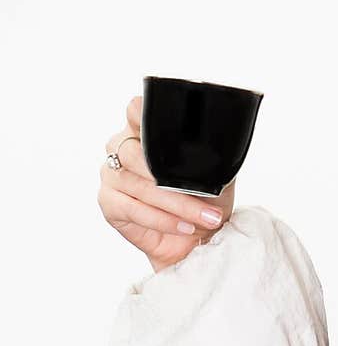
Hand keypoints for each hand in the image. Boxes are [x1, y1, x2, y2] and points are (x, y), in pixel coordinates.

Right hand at [99, 94, 235, 271]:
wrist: (199, 235)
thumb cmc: (204, 197)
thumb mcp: (215, 170)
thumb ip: (210, 152)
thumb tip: (220, 145)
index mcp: (144, 130)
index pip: (135, 110)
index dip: (143, 113)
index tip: (167, 124)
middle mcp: (121, 147)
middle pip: (135, 153)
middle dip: (174, 180)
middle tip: (207, 194)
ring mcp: (111, 175)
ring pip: (140, 186)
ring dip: (177, 205)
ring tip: (206, 217)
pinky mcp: (109, 203)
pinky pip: (134, 210)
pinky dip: (163, 220)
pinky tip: (184, 226)